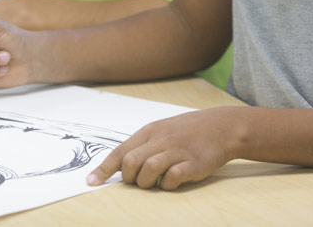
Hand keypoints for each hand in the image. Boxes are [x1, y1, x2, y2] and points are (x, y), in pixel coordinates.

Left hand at [86, 107, 240, 189]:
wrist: (222, 127)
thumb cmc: (188, 131)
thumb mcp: (162, 131)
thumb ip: (142, 145)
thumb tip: (119, 165)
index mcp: (150, 132)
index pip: (120, 151)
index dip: (103, 169)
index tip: (91, 182)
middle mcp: (160, 141)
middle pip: (130, 163)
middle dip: (128, 178)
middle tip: (137, 181)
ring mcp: (177, 152)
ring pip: (148, 171)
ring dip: (146, 183)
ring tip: (154, 182)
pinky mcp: (192, 164)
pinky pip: (171, 179)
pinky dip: (167, 185)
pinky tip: (172, 181)